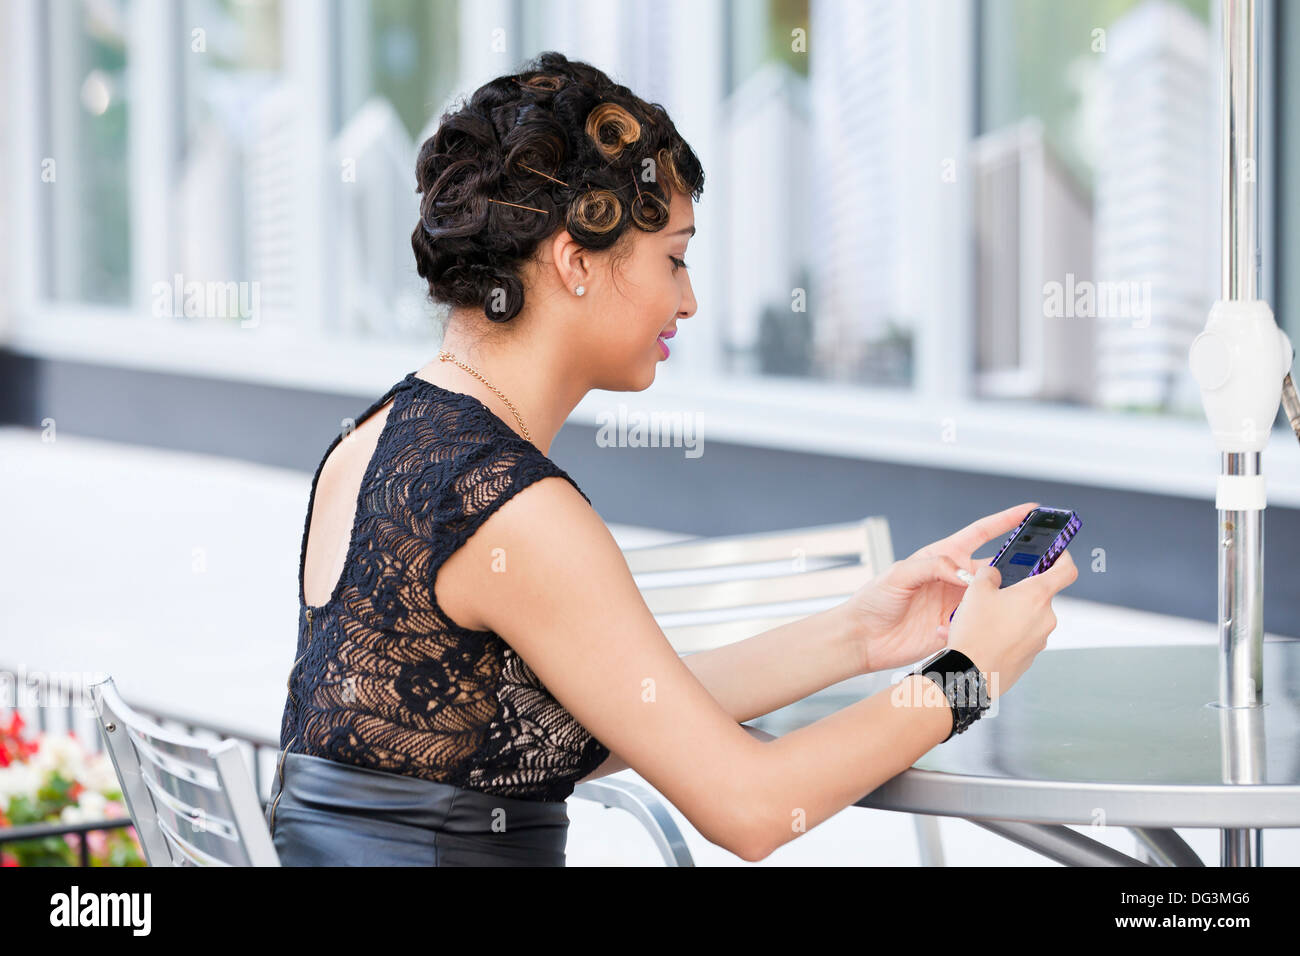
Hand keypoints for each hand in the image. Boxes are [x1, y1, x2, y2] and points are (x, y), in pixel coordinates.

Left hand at [843, 501, 1039, 673]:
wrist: (862, 639)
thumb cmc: (874, 600)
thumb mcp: (899, 574)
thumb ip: (932, 566)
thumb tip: (964, 573)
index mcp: (941, 557)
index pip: (980, 534)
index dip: (1005, 521)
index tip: (1030, 510)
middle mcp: (953, 580)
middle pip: (994, 568)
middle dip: (1018, 563)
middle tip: (1041, 563)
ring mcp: (956, 605)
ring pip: (992, 598)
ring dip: (1004, 598)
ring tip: (1016, 599)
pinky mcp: (955, 630)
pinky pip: (979, 626)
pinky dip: (983, 625)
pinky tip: (979, 628)